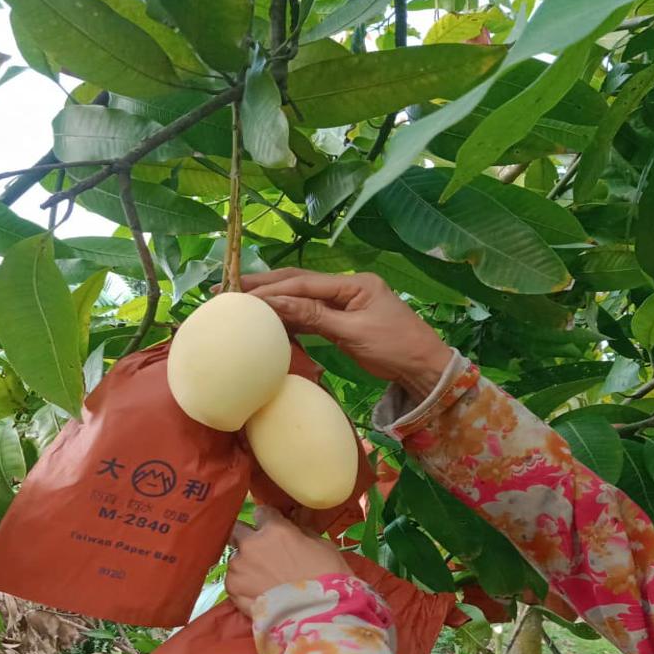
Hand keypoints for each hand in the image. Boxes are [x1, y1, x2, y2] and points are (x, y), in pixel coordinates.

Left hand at [226, 508, 349, 616]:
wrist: (320, 615)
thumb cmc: (329, 579)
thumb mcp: (322, 546)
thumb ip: (299, 533)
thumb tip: (290, 531)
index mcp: (275, 529)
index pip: (262, 512)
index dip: (268, 521)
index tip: (273, 529)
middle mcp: (251, 544)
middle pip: (238, 530)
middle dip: (248, 537)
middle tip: (261, 552)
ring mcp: (238, 566)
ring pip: (236, 558)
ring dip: (246, 564)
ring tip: (263, 580)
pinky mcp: (232, 589)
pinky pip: (233, 580)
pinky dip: (243, 585)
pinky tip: (258, 594)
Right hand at [239, 269, 451, 398]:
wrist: (425, 370)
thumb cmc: (396, 349)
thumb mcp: (353, 333)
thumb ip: (315, 317)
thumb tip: (277, 304)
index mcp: (353, 284)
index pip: (303, 283)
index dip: (270, 289)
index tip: (240, 294)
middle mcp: (348, 287)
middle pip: (299, 283)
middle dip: (265, 286)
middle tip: (227, 287)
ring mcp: (347, 304)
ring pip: (303, 298)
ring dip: (273, 300)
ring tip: (240, 302)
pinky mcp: (345, 322)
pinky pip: (312, 315)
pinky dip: (290, 317)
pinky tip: (269, 320)